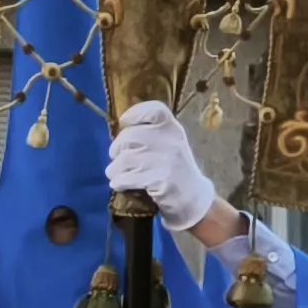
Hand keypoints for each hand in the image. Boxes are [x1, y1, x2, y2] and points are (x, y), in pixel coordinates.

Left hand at [105, 100, 218, 231]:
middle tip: (118, 158)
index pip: (153, 110)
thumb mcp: (170, 143)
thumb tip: (121, 129)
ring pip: (124, 159)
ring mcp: (165, 160)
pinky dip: (119, 182)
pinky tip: (121, 184)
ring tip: (118, 174)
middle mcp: (169, 141)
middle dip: (117, 149)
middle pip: (129, 136)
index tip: (124, 122)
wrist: (192, 197)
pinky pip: (126, 178)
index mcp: (173, 128)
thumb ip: (151, 133)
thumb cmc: (175, 168)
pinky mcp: (158, 180)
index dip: (135, 113)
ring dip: (115, 168)